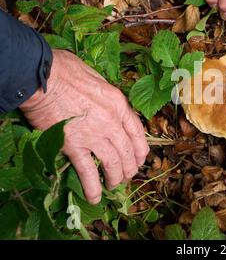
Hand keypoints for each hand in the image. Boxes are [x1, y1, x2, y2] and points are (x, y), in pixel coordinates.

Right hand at [20, 50, 148, 203]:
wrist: (43, 78)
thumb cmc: (67, 72)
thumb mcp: (98, 78)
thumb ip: (108, 96)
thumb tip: (111, 105)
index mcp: (119, 104)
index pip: (138, 132)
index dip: (141, 149)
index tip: (140, 159)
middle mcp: (112, 122)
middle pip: (128, 151)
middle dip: (129, 167)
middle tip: (126, 175)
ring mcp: (94, 135)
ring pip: (113, 164)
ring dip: (115, 179)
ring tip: (113, 186)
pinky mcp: (74, 145)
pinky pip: (88, 171)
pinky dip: (93, 187)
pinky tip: (95, 196)